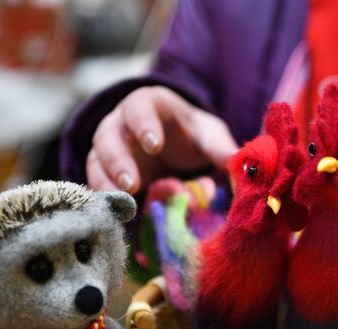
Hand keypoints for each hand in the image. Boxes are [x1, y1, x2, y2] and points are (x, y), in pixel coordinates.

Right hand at [87, 86, 237, 193]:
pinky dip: (105, 198)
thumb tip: (240, 164)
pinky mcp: (106, 173)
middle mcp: (122, 123)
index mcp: (149, 104)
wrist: (179, 147)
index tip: (154, 145)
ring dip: (106, 182)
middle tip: (132, 184)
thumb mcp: (210, 136)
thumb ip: (221, 149)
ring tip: (124, 202)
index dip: (143, 124)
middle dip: (118, 160)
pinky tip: (116, 215)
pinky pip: (97, 182)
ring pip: (97, 160)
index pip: (139, 106)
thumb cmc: (193, 135)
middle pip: (108, 135)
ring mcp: (110, 148)